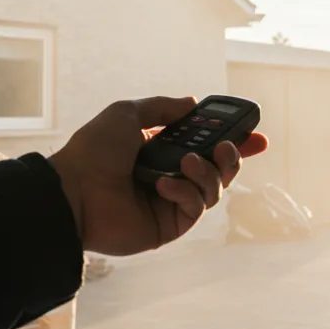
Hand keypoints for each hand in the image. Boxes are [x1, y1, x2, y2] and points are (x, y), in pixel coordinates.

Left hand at [47, 97, 268, 255]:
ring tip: (186, 163)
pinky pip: (195, 208)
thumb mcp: (127, 114)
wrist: (73, 191)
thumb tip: (192, 102)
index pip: (204, 144)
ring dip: (207, 172)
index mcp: (159, 150)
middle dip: (231, 157)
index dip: (234, 140)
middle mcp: (168, 176)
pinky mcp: (168, 226)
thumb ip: (162, 108)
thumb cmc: (94, 151)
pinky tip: (164, 185)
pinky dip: (186, 192)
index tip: (256, 135)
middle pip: (217, 169)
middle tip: (229, 147)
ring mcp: (169, 202)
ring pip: (213, 189)